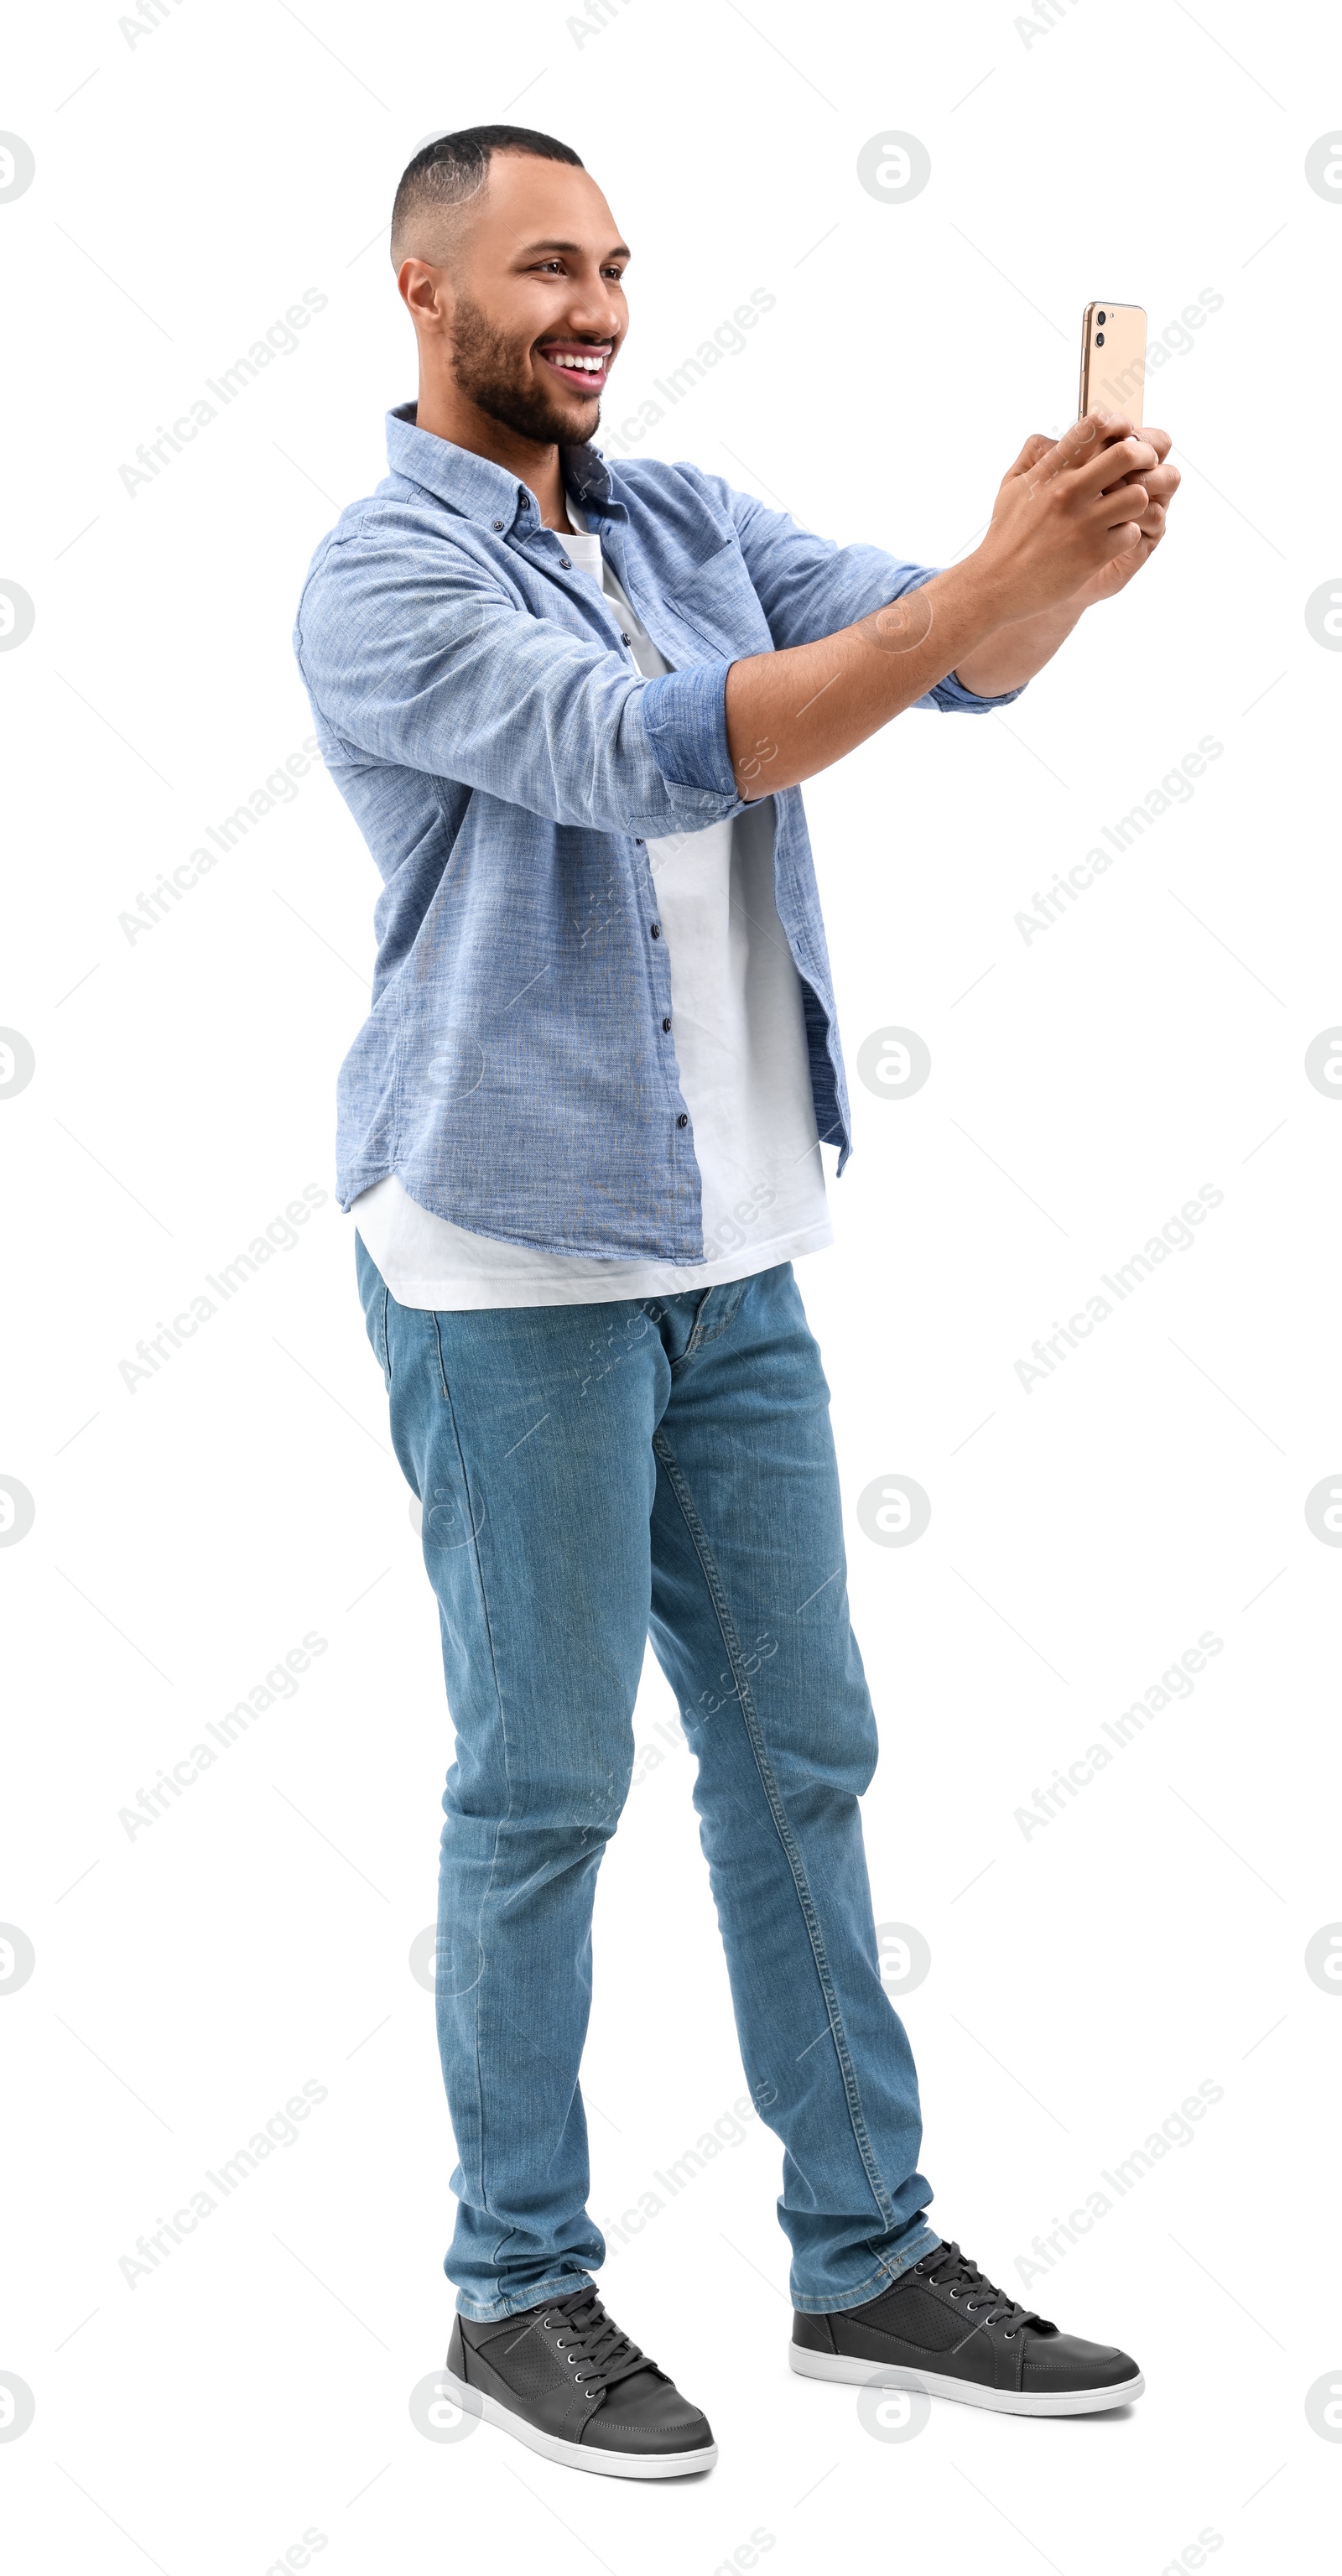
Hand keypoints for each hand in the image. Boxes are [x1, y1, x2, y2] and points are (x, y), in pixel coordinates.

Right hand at [971, 412, 1161, 624]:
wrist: (997, 585)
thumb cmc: (1006, 535)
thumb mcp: (1011, 487)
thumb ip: (1031, 455)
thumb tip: (1049, 435)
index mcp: (1050, 471)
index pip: (1095, 425)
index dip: (1119, 424)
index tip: (1122, 437)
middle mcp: (1068, 492)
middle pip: (1128, 454)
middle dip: (1143, 457)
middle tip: (1142, 468)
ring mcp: (1083, 524)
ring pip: (1138, 495)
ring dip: (1136, 502)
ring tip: (1124, 510)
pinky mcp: (1093, 554)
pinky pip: (1132, 532)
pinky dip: (1126, 536)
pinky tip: (1110, 540)